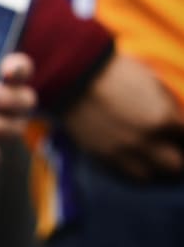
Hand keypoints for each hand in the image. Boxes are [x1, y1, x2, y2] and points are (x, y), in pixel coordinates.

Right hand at [61, 52, 183, 179]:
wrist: (73, 74)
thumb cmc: (115, 71)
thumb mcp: (151, 83)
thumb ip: (167, 106)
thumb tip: (176, 120)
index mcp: (164, 118)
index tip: (181, 136)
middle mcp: (146, 140)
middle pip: (175, 165)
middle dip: (176, 157)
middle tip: (172, 151)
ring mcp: (122, 150)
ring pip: (149, 175)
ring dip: (153, 168)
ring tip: (151, 160)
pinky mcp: (101, 154)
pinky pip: (122, 172)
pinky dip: (130, 168)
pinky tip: (130, 158)